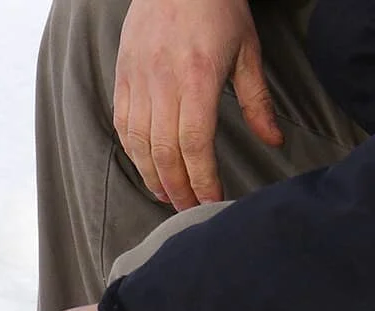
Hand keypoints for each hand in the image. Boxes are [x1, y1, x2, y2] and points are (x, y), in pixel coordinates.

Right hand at [114, 0, 282, 209]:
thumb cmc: (216, 9)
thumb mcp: (246, 51)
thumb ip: (256, 101)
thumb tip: (272, 140)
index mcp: (198, 78)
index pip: (195, 144)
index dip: (201, 178)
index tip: (210, 200)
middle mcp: (163, 84)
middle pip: (165, 153)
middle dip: (178, 187)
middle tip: (189, 208)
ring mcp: (139, 83)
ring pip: (140, 146)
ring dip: (153, 176)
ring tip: (167, 194)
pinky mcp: (123, 80)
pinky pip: (124, 128)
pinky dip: (134, 154)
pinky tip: (146, 167)